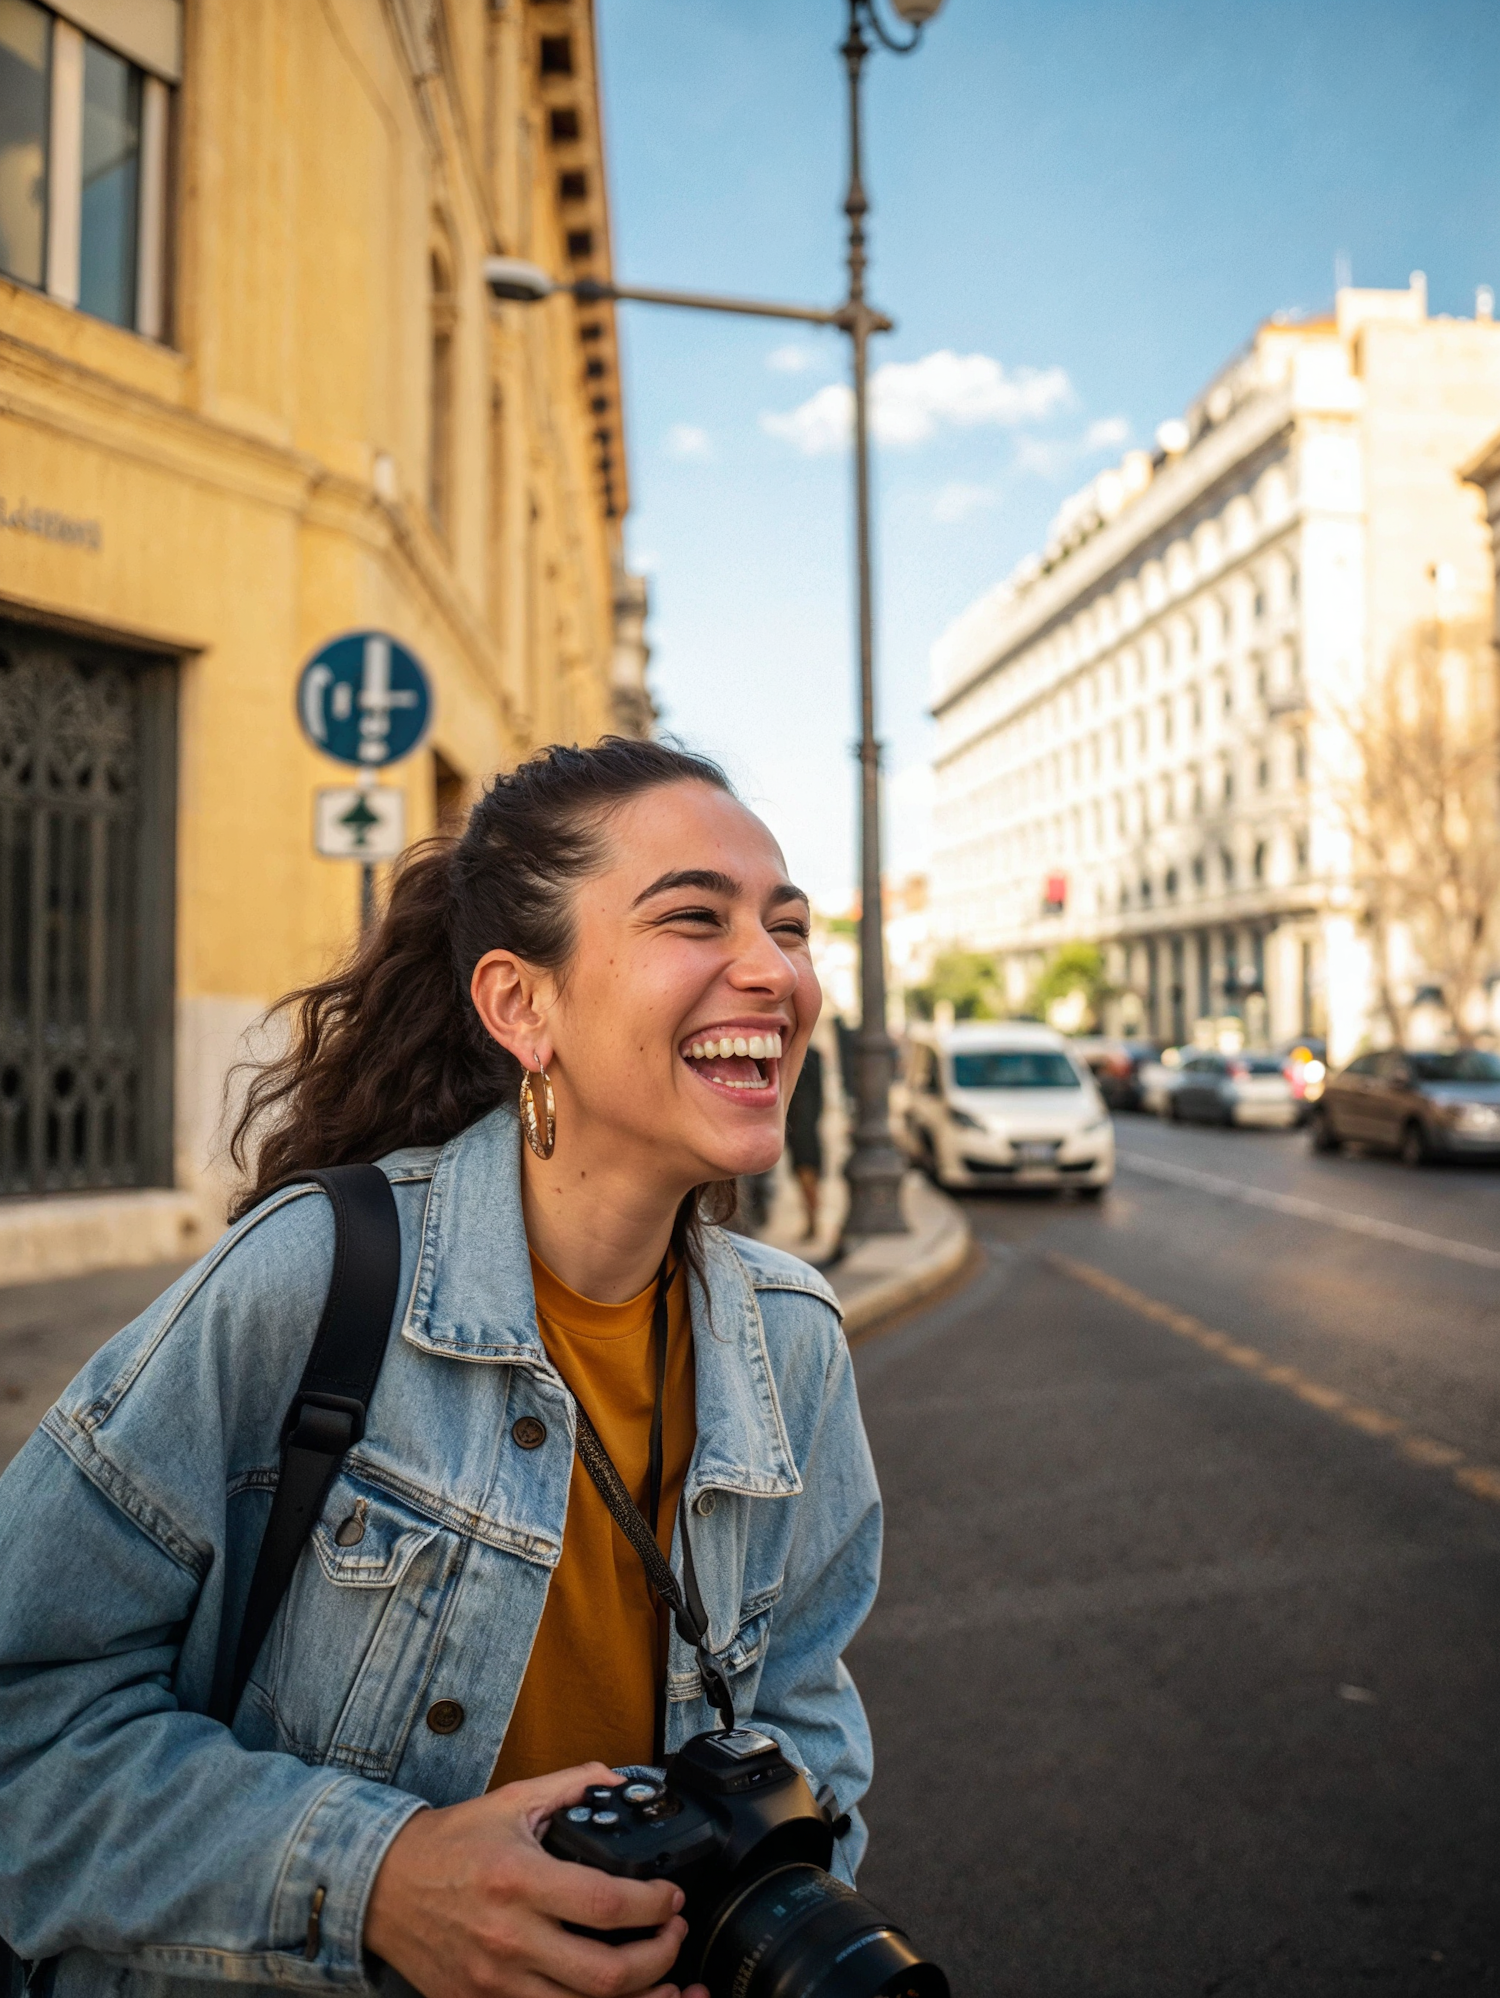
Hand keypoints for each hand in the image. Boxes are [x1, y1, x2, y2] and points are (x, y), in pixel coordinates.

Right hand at [365, 1762, 709, 1997]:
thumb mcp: (510, 1801)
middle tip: (675, 1936)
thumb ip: (569, 1785)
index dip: (654, 1905)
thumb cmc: (448, 1845)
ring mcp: (495, 1983)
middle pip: (606, 1974)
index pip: (606, 1905)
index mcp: (520, 1881)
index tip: (672, 1897)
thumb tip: (618, 1780)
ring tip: (668, 1984)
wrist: (383, 1888)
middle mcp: (510, 1939)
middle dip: (659, 1960)